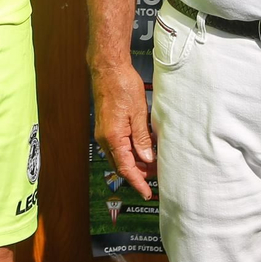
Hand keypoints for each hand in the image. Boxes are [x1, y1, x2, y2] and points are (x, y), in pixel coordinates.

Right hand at [90, 63, 155, 199]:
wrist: (108, 68)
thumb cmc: (122, 86)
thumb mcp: (138, 113)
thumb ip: (142, 138)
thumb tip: (147, 158)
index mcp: (113, 137)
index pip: (125, 168)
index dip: (137, 182)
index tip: (147, 193)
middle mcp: (105, 137)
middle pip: (121, 164)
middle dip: (138, 173)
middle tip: (156, 176)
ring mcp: (104, 132)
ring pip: (120, 155)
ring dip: (135, 162)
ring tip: (152, 162)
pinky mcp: (107, 125)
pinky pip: (118, 145)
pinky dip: (131, 150)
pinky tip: (143, 147)